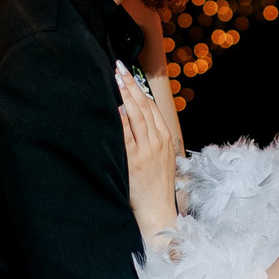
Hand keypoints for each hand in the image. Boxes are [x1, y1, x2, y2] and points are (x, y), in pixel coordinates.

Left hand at [115, 64, 181, 237]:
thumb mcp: (161, 159)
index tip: (129, 74)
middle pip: (144, 106)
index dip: (139, 88)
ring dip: (125, 95)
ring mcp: (147, 151)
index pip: (152, 107)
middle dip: (130, 85)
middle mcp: (157, 141)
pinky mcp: (135, 162)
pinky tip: (114, 107)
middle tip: (118, 67)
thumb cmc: (155, 187)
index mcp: (165, 138)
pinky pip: (127, 136)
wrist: (157, 211)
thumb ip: (150, 139)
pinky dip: (121, 120)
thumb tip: (130, 117)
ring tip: (114, 79)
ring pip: (136, 116)